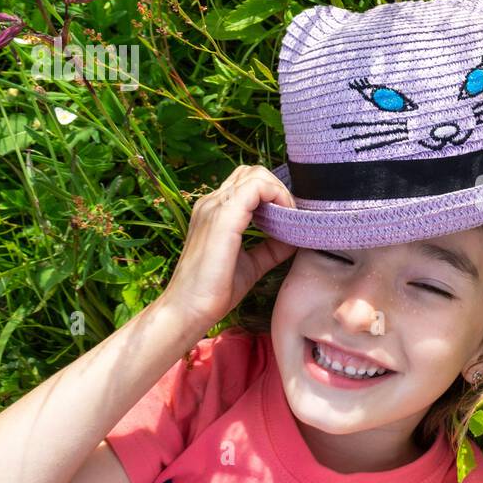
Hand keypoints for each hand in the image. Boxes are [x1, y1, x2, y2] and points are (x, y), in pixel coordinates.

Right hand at [159, 165, 298, 328]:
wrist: (188, 309)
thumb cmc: (213, 290)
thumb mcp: (251, 264)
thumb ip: (270, 248)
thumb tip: (294, 238)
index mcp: (214, 211)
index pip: (247, 183)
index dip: (273, 193)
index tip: (289, 218)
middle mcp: (212, 203)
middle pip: (252, 172)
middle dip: (278, 189)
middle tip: (290, 217)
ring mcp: (215, 207)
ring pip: (255, 174)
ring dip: (279, 192)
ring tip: (288, 219)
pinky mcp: (223, 217)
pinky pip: (257, 188)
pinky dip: (278, 197)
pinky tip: (285, 220)